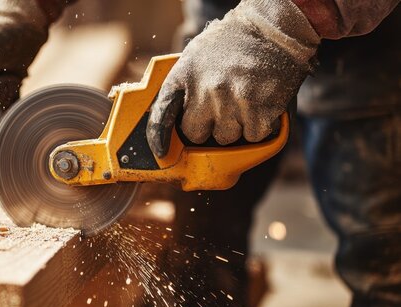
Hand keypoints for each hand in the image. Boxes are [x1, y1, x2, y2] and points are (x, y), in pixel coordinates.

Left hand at [147, 0, 319, 156]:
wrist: (272, 30)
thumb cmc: (230, 45)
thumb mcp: (195, 57)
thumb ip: (182, 87)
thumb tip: (171, 118)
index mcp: (185, 75)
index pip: (163, 113)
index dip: (159, 137)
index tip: (162, 151)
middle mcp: (206, 89)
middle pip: (196, 135)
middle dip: (206, 127)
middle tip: (220, 109)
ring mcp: (233, 101)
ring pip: (226, 138)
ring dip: (235, 127)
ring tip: (242, 101)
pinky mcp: (259, 111)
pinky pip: (253, 137)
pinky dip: (258, 127)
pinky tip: (259, 104)